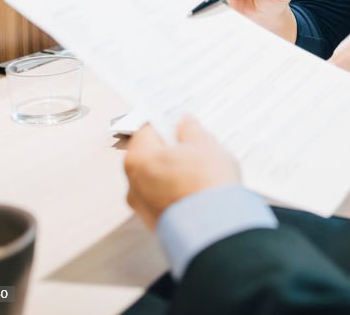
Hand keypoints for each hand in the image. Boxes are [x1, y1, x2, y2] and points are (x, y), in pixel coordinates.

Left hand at [124, 116, 240, 228]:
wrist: (215, 228)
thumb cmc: (207, 182)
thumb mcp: (205, 144)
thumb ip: (191, 130)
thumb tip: (184, 124)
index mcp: (139, 159)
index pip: (147, 131)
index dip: (166, 123)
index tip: (180, 122)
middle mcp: (134, 184)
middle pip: (150, 157)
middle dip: (170, 150)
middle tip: (194, 145)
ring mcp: (143, 207)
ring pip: (157, 180)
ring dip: (174, 173)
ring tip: (201, 170)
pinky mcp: (157, 224)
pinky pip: (165, 200)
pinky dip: (178, 193)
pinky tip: (198, 190)